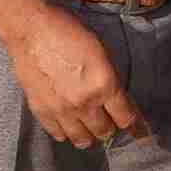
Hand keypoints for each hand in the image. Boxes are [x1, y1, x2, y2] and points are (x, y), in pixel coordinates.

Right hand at [5, 2, 149, 148]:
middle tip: (110, 121)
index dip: (135, 126)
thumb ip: (111, 79)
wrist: (31, 30)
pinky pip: (58, 134)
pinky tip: (69, 126)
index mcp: (104, 85)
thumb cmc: (69, 32)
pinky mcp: (42, 112)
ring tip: (90, 129)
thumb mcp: (102, 52)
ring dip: (90, 135)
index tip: (139, 132)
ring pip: (82, 139)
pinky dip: (66, 133)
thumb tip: (119, 99)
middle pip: (105, 131)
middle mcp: (85, 103)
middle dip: (111, 127)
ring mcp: (62, 111)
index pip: (126, 117)